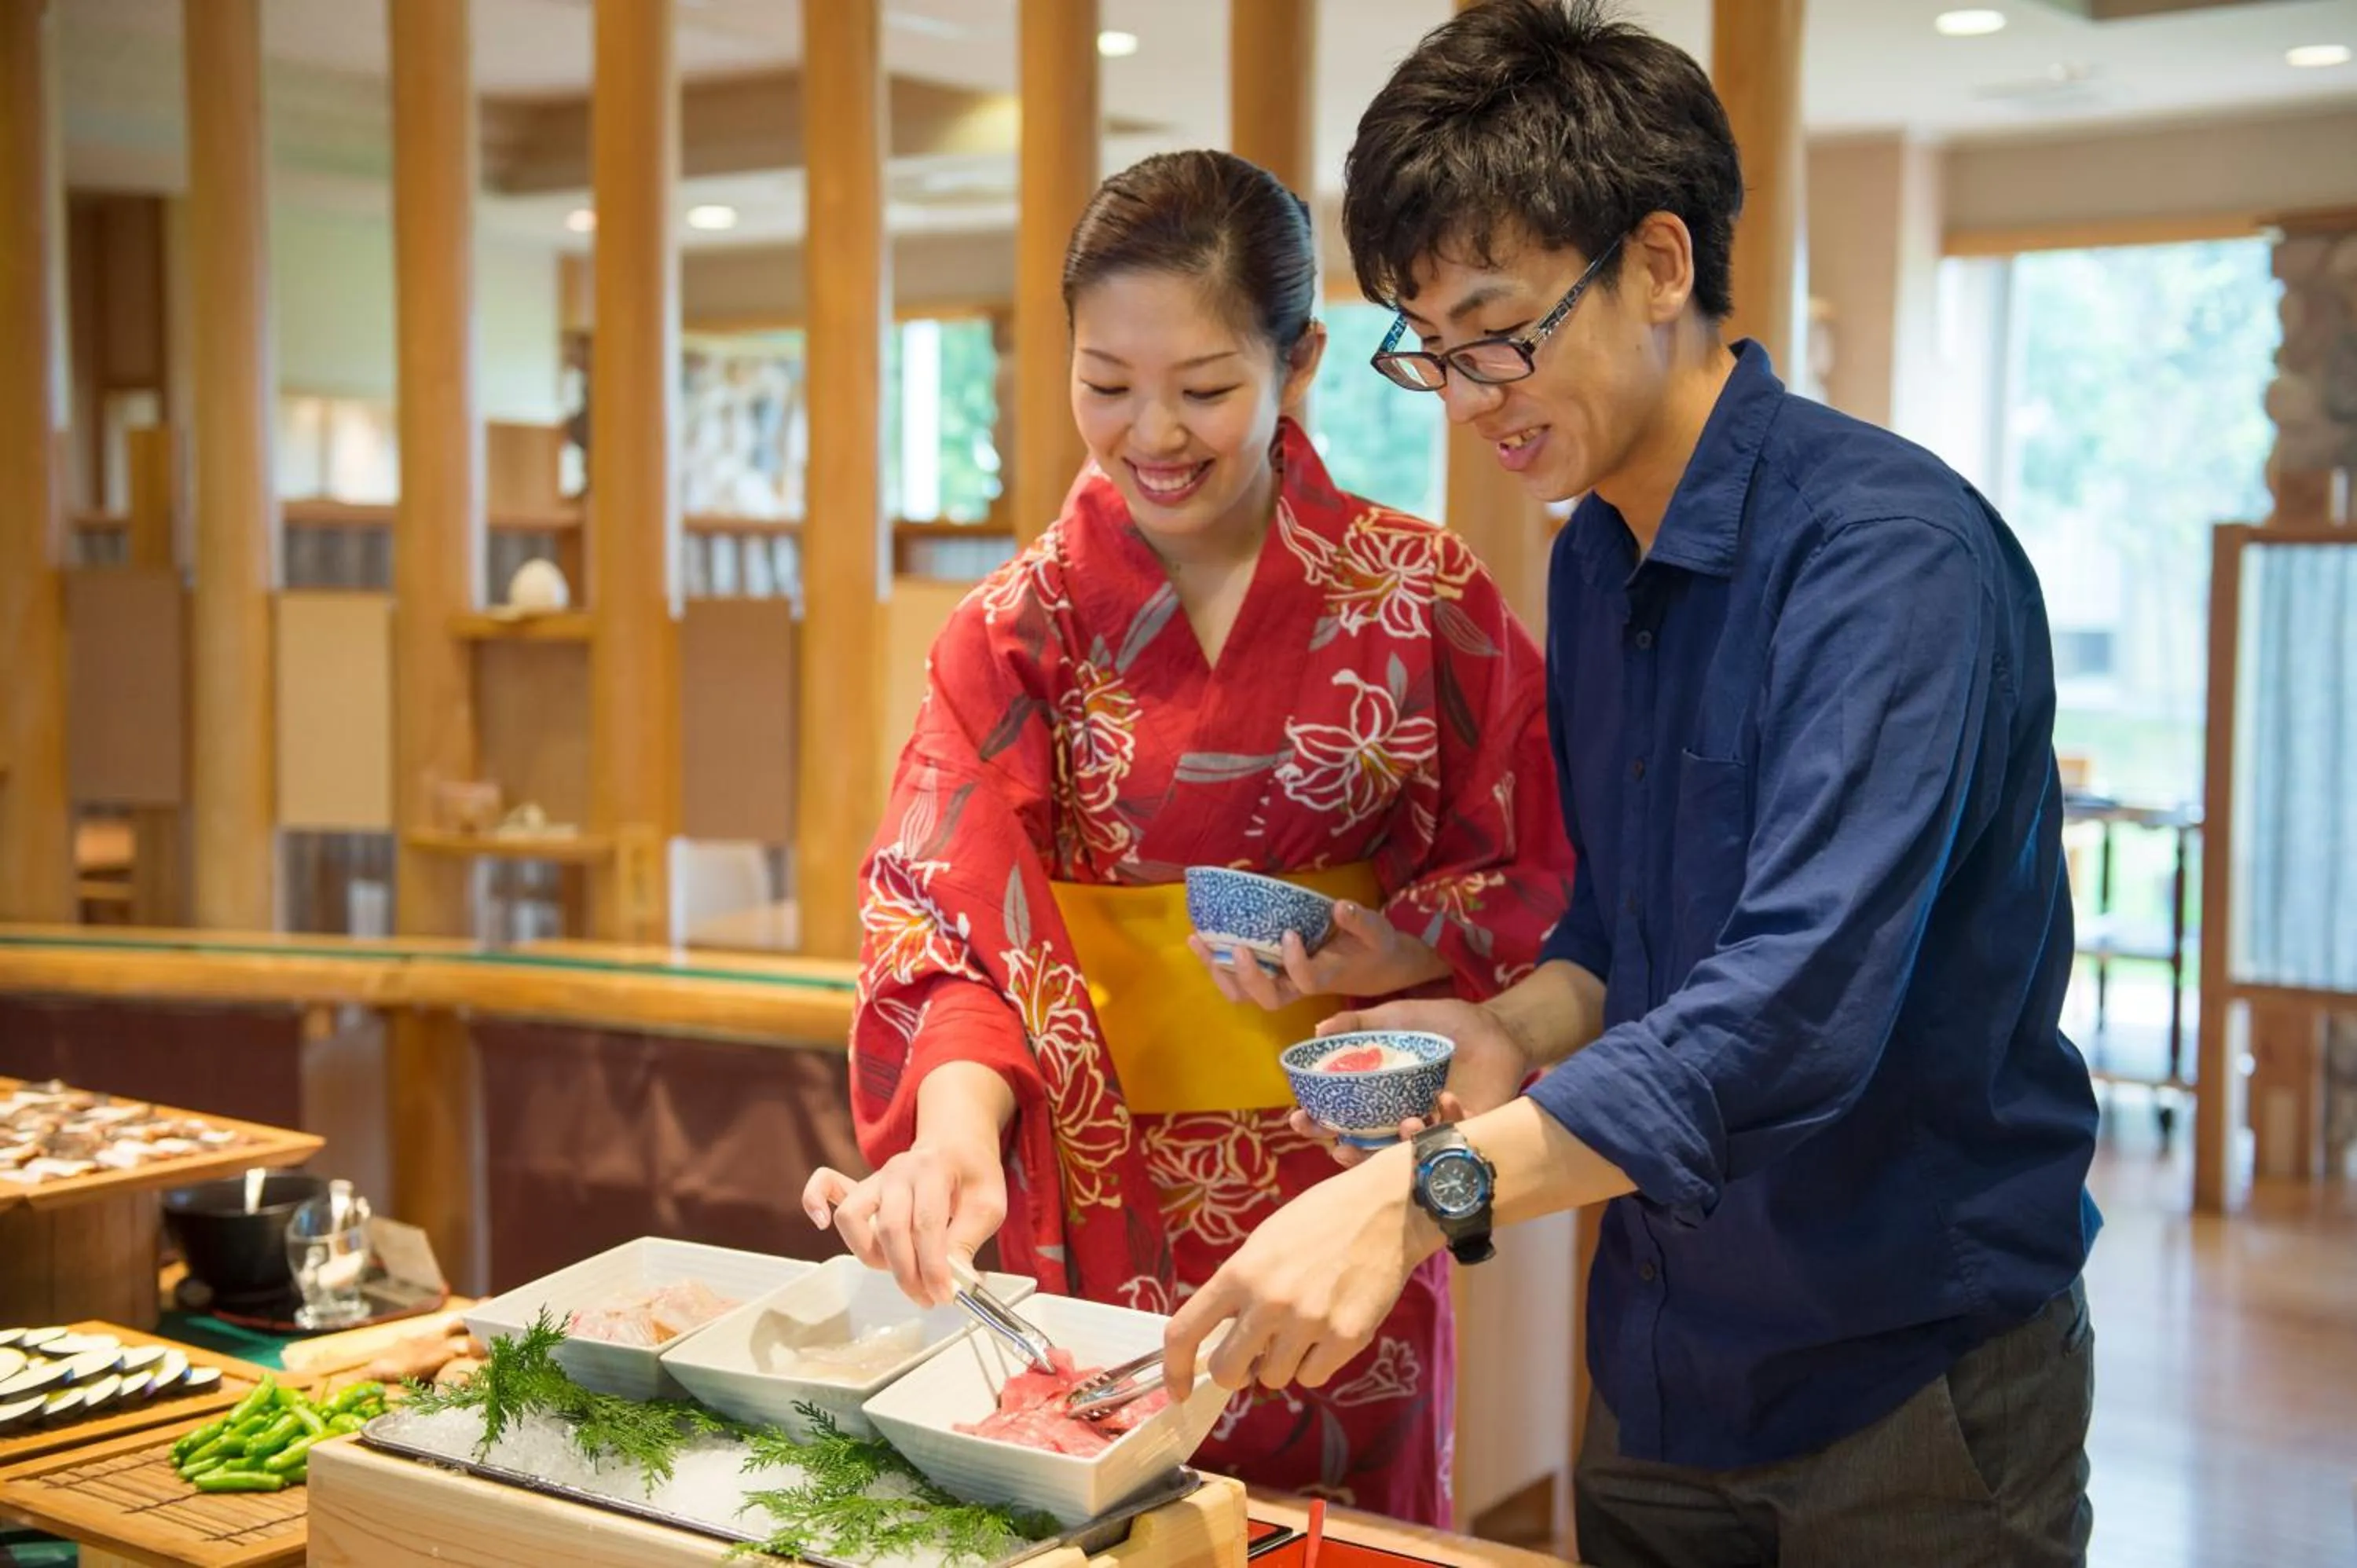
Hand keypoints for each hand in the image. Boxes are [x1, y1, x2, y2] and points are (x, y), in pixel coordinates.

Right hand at [802, 1134, 1006, 1307]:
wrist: (956, 1145)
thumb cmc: (973, 1175)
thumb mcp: (988, 1204)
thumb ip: (968, 1240)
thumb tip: (956, 1280)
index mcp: (933, 1169)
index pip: (926, 1224)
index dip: (933, 1266)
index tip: (944, 1296)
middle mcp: (898, 1171)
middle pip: (889, 1228)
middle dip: (907, 1273)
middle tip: (927, 1298)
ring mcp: (875, 1178)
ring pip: (852, 1217)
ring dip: (871, 1254)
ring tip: (899, 1270)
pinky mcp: (861, 1187)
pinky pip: (826, 1185)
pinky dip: (815, 1201)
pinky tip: (822, 1224)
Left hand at [1163, 1146, 1440, 1395]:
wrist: (1387, 1208)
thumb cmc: (1321, 1220)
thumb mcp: (1263, 1243)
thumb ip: (1238, 1290)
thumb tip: (1220, 1340)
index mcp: (1240, 1271)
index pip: (1185, 1331)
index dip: (1174, 1369)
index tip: (1179, 1390)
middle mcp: (1269, 1301)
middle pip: (1227, 1372)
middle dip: (1235, 1373)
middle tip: (1252, 1357)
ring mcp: (1309, 1322)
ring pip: (1273, 1378)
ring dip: (1282, 1363)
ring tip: (1303, 1326)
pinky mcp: (1347, 1337)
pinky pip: (1314, 1377)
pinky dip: (1316, 1362)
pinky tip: (1329, 1327)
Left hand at [1188, 900, 1448, 1011]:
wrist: (1372, 966)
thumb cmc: (1373, 947)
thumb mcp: (1376, 932)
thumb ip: (1360, 922)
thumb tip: (1339, 907)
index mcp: (1325, 976)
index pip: (1306, 981)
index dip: (1295, 963)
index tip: (1289, 934)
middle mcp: (1299, 987)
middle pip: (1268, 999)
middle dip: (1249, 977)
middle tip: (1237, 947)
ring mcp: (1282, 983)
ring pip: (1246, 995)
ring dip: (1220, 972)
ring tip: (1199, 942)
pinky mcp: (1270, 973)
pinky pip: (1238, 980)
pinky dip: (1217, 964)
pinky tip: (1199, 940)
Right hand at [1288, 996, 1534, 1166]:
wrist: (1494, 1025)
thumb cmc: (1440, 1024)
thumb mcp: (1395, 1018)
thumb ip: (1357, 1023)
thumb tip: (1317, 1030)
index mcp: (1377, 1100)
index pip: (1338, 1120)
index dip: (1316, 1124)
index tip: (1300, 1118)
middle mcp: (1399, 1121)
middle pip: (1364, 1150)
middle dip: (1346, 1154)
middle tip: (1338, 1147)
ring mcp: (1432, 1130)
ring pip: (1407, 1157)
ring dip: (1400, 1149)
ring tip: (1406, 1123)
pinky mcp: (1468, 1132)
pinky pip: (1453, 1140)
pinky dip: (1448, 1121)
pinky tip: (1446, 1097)